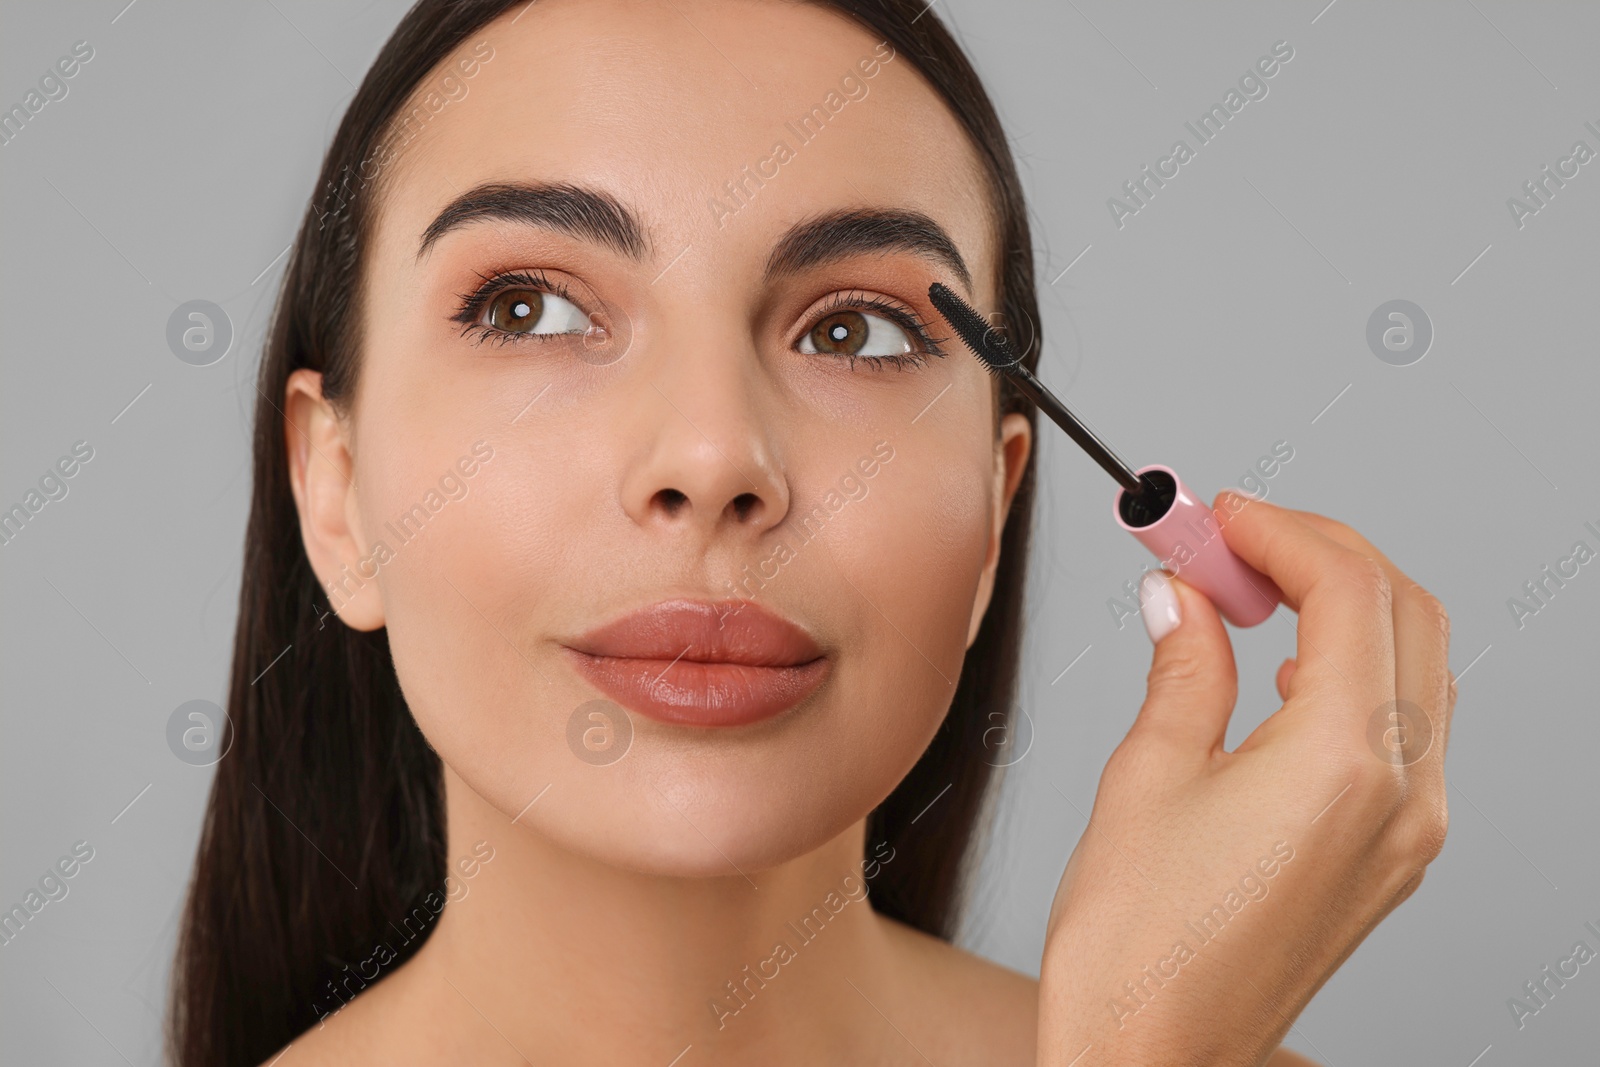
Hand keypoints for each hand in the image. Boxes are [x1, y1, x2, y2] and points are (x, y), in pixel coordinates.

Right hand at [1035, 493, 1453, 1066]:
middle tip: (1228, 540)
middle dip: (1317, 554)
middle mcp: (1403, 795)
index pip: (1350, 590)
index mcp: (1345, 762)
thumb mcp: (1147, 775)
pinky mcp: (1392, 855)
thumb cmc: (1136, 945)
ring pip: (1416, 666)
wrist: (1152, 1056)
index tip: (1220, 514)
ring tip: (1244, 594)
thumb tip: (1181, 595)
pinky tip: (1283, 671)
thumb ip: (1184, 663)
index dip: (1283, 530)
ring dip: (1341, 607)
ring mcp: (1409, 830)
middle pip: (1403, 614)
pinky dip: (1354, 671)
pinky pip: (1407, 729)